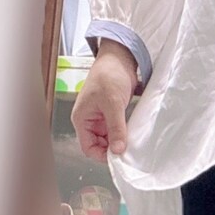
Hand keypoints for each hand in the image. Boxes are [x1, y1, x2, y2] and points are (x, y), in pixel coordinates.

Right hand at [71, 40, 138, 162]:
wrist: (120, 58)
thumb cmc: (109, 75)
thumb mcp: (113, 103)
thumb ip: (115, 128)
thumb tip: (118, 150)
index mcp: (82, 119)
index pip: (88, 147)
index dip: (101, 155)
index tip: (118, 157)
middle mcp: (89, 121)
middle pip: (98, 145)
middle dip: (112, 149)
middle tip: (128, 151)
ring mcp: (101, 118)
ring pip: (109, 139)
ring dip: (119, 141)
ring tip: (131, 142)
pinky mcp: (112, 114)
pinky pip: (116, 130)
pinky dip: (124, 134)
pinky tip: (133, 134)